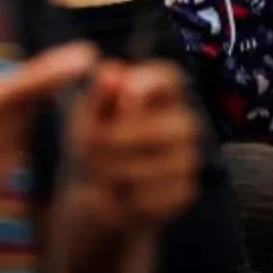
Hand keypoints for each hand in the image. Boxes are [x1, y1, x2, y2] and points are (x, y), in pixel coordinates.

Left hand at [67, 60, 202, 234]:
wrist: (96, 198)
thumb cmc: (95, 147)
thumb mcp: (87, 117)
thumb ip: (98, 95)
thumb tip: (108, 74)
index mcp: (161, 95)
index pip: (170, 78)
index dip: (147, 85)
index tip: (120, 99)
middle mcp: (182, 124)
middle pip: (166, 125)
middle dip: (117, 138)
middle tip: (86, 147)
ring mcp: (187, 160)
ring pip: (155, 165)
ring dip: (113, 171)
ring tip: (95, 173)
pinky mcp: (182, 193)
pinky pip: (154, 195)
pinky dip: (126, 198)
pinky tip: (115, 194)